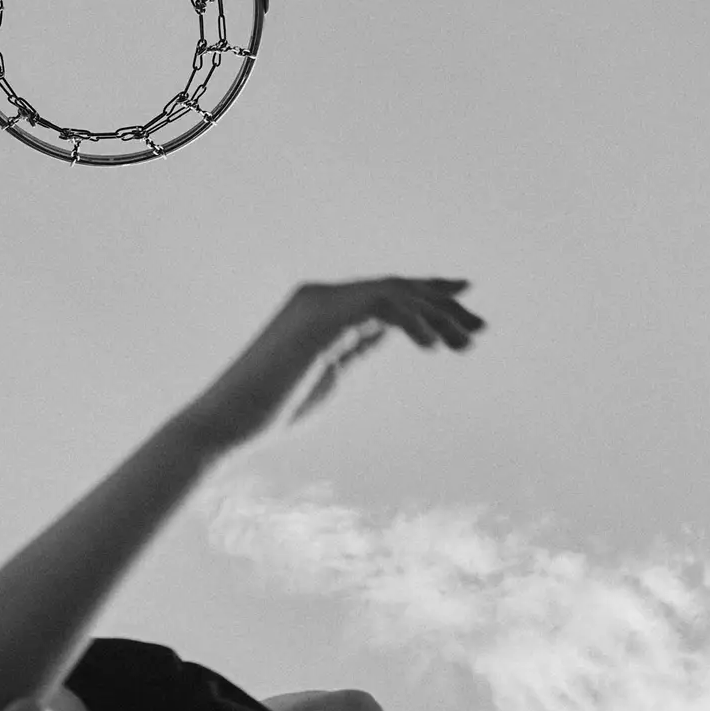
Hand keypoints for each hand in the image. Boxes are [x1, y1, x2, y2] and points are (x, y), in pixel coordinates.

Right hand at [198, 277, 484, 443]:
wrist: (228, 422)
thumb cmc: (268, 409)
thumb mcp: (327, 372)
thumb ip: (353, 346)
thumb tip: (383, 332)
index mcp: (322, 311)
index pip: (386, 295)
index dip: (430, 298)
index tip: (467, 310)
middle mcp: (320, 298)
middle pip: (397, 288)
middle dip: (444, 305)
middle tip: (481, 328)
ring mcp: (318, 304)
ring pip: (394, 293)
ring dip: (437, 315)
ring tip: (467, 341)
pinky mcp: (319, 318)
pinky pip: (380, 305)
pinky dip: (412, 319)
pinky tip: (434, 344)